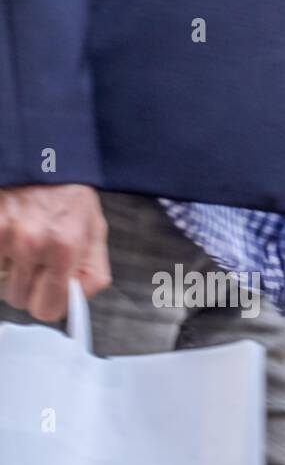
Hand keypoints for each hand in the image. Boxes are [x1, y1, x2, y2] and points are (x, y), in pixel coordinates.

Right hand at [0, 185, 110, 321]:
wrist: (40, 156)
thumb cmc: (68, 196)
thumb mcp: (95, 233)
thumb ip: (91, 273)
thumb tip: (76, 302)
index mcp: (65, 249)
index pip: (47, 309)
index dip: (47, 304)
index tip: (48, 294)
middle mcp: (31, 243)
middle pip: (17, 299)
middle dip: (26, 287)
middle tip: (34, 264)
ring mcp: (2, 233)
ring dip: (6, 271)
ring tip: (20, 247)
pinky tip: (6, 238)